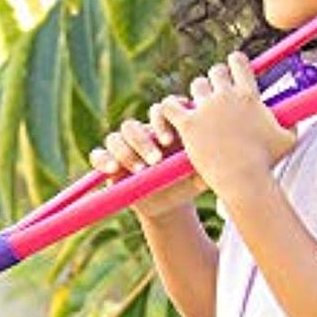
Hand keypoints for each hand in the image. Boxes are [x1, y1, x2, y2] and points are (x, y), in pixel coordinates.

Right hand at [89, 101, 203, 219]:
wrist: (169, 204)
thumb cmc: (186, 183)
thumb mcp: (199, 174)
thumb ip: (205, 160)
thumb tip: (218, 150)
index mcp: (163, 128)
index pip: (159, 111)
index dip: (161, 120)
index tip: (168, 141)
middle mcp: (142, 134)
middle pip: (134, 124)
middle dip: (143, 141)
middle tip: (156, 160)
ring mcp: (124, 147)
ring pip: (116, 137)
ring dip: (126, 152)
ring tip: (140, 170)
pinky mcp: (109, 162)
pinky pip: (98, 155)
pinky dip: (103, 159)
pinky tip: (114, 169)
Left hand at [159, 52, 295, 203]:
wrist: (245, 180)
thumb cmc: (267, 163)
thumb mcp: (287, 140)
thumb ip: (291, 124)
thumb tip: (297, 119)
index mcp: (249, 95)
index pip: (238, 62)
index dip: (234, 66)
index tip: (233, 75)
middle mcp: (226, 96)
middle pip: (215, 72)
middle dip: (215, 82)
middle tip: (215, 98)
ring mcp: (206, 109)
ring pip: (195, 86)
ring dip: (197, 97)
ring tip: (198, 111)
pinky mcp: (188, 125)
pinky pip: (169, 106)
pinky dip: (169, 110)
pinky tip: (173, 121)